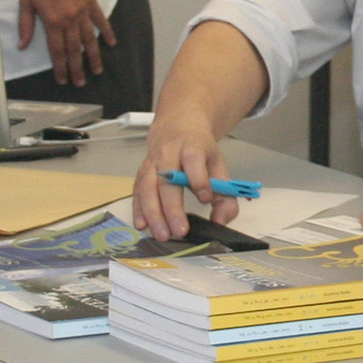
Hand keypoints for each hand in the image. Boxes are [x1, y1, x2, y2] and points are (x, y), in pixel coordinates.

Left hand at [17, 0, 114, 86]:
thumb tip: (22, 45)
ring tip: (97, 71)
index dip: (60, 67)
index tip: (62, 80)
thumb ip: (26, 25)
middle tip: (80, 83)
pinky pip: (101, 21)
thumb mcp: (26, 0)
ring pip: (89, 39)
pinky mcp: (91, 2)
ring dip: (94, 57)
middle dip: (77, 68)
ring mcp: (83, 11)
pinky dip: (106, 33)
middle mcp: (70, 19)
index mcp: (52, 21)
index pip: (57, 50)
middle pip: (74, 49)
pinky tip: (111, 44)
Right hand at [133, 110, 232, 239]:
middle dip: (173, 208)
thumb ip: (225, 194)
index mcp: (192, 148)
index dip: (199, 179)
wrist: (177, 127)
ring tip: (162, 235)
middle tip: (180, 231)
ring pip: (148, 188)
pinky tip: (143, 225)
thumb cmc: (200, 150)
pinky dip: (138, 210)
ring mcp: (152, 163)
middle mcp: (168, 154)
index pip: (194, 162)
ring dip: (153, 214)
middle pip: (168, 181)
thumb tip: (220, 221)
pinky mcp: (141, 173)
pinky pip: (137, 192)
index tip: (206, 198)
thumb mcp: (219, 165)